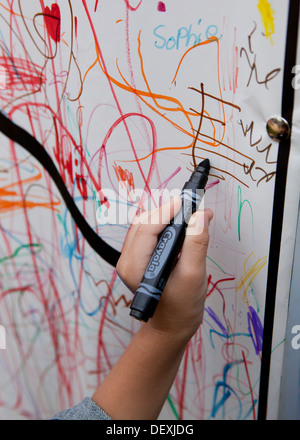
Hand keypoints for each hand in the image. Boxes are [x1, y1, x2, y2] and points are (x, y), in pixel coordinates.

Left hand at [116, 196, 212, 339]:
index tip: (188, 201)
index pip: (148, 227)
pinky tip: (185, 226)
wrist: (172, 325)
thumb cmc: (181, 307)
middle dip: (170, 211)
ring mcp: (132, 258)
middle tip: (194, 207)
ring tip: (193, 215)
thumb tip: (201, 216)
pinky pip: (151, 233)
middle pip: (146, 222)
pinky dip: (168, 225)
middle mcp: (128, 259)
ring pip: (148, 224)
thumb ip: (196, 244)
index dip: (168, 210)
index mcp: (135, 266)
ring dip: (169, 216)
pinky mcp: (141, 256)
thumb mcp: (193, 276)